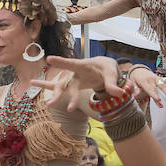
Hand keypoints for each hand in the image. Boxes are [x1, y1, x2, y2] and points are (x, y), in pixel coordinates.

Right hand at [38, 56, 165, 110]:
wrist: (108, 74)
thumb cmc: (110, 69)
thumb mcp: (114, 73)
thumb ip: (115, 83)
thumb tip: (120, 94)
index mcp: (86, 65)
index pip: (73, 63)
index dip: (63, 62)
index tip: (50, 58)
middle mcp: (77, 73)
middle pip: (65, 81)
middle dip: (56, 88)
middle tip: (46, 94)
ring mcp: (75, 82)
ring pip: (65, 91)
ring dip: (57, 97)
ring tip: (49, 106)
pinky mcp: (76, 90)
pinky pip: (66, 95)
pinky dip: (57, 96)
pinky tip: (45, 99)